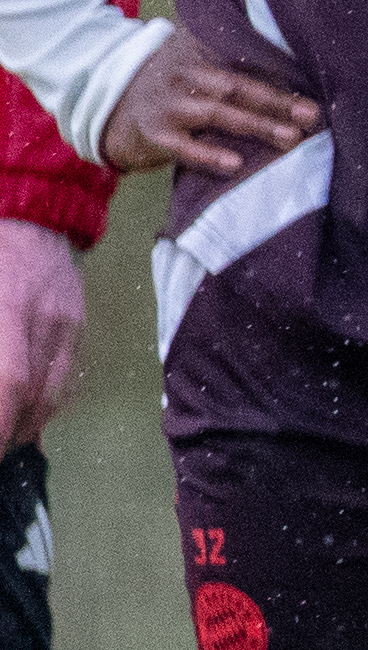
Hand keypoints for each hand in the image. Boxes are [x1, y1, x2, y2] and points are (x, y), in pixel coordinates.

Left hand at [0, 220, 80, 447]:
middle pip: (32, 395)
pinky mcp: (77, 322)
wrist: (30, 209)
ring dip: (25, 425)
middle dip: (5, 434)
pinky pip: (66, 375)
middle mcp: (45, 320)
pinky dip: (46, 404)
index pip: (9, 382)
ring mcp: (68, 321)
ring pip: (54, 390)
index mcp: (8, 308)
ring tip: (2, 441)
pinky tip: (25, 416)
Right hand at [96, 28, 317, 180]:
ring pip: (218, 114)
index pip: (244, 59)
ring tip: (290, 137)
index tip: (314, 80)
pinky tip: (235, 162)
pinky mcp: (155, 135)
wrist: (109, 106)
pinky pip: (185, 147)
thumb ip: (231, 63)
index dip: (279, 69)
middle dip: (278, 100)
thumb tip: (294, 78)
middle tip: (311, 113)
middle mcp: (184, 74)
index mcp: (199, 53)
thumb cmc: (172, 87)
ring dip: (257, 125)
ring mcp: (168, 105)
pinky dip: (210, 154)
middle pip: (238, 87)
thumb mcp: (195, 64)